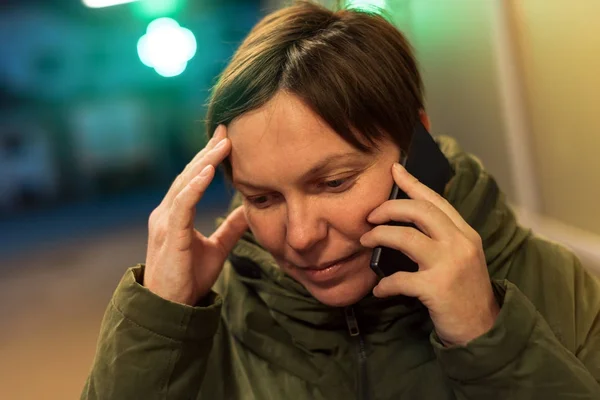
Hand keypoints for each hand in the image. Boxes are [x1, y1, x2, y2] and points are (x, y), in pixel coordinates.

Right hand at [144, 125, 247, 305]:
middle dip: (208, 151)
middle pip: (189, 174)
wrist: (170, 307)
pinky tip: (207, 171)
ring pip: (185, 184)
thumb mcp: (217, 248)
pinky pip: (182, 205)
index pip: (193, 179)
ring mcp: (166, 222)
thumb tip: (250, 211)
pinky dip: (194, 186)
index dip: (208, 157)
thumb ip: (230, 229)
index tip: (225, 138)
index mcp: (176, 214)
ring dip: (204, 162)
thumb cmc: (188, 278)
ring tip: (222, 144)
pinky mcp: (170, 234)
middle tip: (225, 130)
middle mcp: (167, 212)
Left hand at [360, 163, 498, 345]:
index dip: (413, 183)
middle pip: (419, 212)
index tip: (395, 169)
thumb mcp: (461, 257)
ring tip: (366, 241)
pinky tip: (379, 289)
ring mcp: (449, 265)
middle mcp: (460, 244)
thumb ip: (441, 237)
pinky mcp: (436, 288)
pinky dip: (384, 284)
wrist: (483, 329)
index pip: (436, 201)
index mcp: (465, 233)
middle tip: (370, 216)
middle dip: (389, 208)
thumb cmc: (464, 291)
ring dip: (379, 236)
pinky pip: (400, 278)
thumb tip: (404, 221)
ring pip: (405, 237)